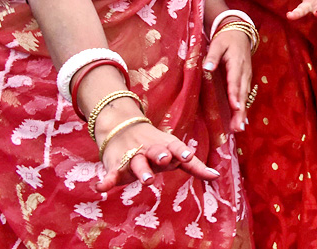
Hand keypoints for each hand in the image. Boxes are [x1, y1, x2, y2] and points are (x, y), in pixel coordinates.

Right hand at [97, 117, 218, 192]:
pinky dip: (105, 181)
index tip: (189, 155)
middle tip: (166, 160)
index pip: (176, 148)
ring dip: (142, 171)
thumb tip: (216, 176)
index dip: (182, 152)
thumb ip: (193, 166)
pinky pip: (110, 174)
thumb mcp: (173, 152)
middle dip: (161, 156)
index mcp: (165, 146)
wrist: (121, 129)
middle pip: (156, 152)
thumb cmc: (155, 147)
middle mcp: (150, 150)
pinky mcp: (115, 166)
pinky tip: (100, 187)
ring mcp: (132, 157)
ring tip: (147, 180)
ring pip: (137, 163)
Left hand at [203, 27, 251, 132]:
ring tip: (239, 128)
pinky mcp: (246, 80)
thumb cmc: (226, 39)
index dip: (235, 95)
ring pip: (245, 97)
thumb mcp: (218, 44)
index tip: (235, 107)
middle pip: (243, 94)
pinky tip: (242, 120)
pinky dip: (244, 108)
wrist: (240, 33)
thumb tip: (207, 67)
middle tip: (238, 127)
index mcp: (236, 64)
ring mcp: (247, 77)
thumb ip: (212, 55)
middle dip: (240, 111)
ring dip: (243, 113)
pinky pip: (246, 96)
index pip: (235, 82)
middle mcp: (244, 73)